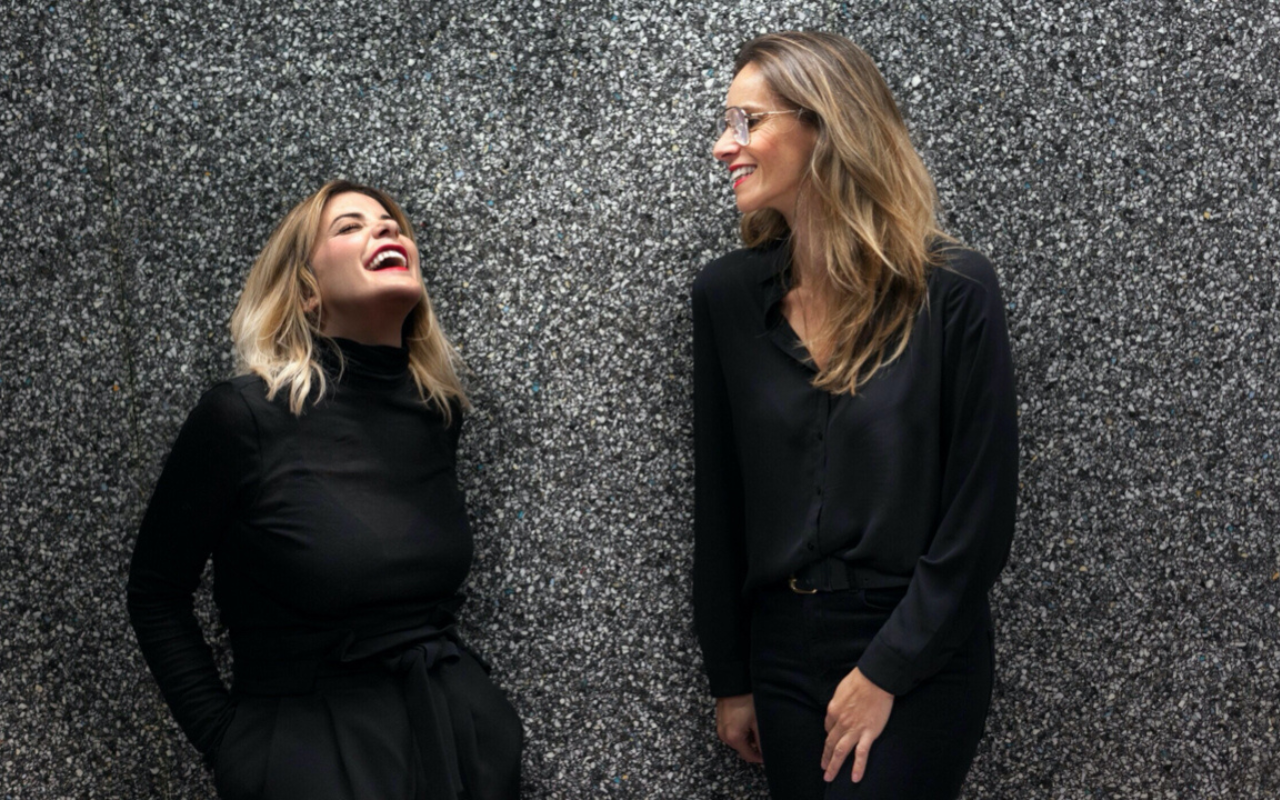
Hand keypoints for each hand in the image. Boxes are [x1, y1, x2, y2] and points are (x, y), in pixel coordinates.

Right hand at [715, 694, 763, 763]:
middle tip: (766, 736)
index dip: (760, 757)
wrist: (735, 680)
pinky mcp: (720, 719)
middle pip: (743, 748)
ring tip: (758, 725)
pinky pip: (733, 731)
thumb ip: (763, 740)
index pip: (748, 756)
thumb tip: (766, 752)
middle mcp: (724, 735)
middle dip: (755, 746)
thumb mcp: (759, 721)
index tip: (769, 754)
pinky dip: (742, 729)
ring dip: (748, 737)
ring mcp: (720, 727)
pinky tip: (749, 719)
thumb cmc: (747, 699)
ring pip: (738, 739)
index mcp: (733, 737)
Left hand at [822, 667, 892, 782]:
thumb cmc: (859, 680)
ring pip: (840, 752)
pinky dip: (858, 767)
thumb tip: (838, 710)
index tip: (831, 741)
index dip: (830, 736)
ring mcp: (854, 730)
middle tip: (823, 769)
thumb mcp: (841, 690)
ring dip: (834, 766)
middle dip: (825, 757)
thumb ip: (838, 703)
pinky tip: (854, 778)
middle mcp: (840, 723)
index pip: (829, 728)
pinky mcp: (868, 733)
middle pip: (830, 743)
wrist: (875, 680)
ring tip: (829, 777)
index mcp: (833, 711)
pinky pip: (861, 754)